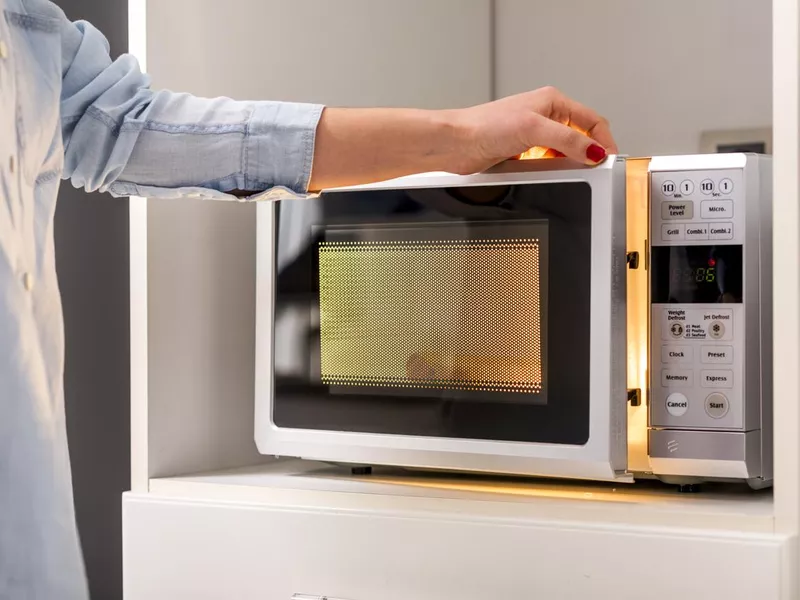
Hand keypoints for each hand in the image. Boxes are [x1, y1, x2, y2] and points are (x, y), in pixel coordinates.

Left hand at [308, 87, 617, 190]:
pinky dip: (550, 172)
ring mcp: (531, 137)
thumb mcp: (534, 130)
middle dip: (586, 154)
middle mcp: (542, 116)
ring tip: (569, 174)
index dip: (603, 140)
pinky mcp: (520, 154)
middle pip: (578, 138)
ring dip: (567, 165)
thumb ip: (568, 140)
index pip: (591, 120)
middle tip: (592, 171)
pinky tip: (548, 176)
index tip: (608, 160)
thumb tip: (594, 150)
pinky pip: (545, 165)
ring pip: (562, 154)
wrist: (454, 144)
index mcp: (551, 101)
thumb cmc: (483, 126)